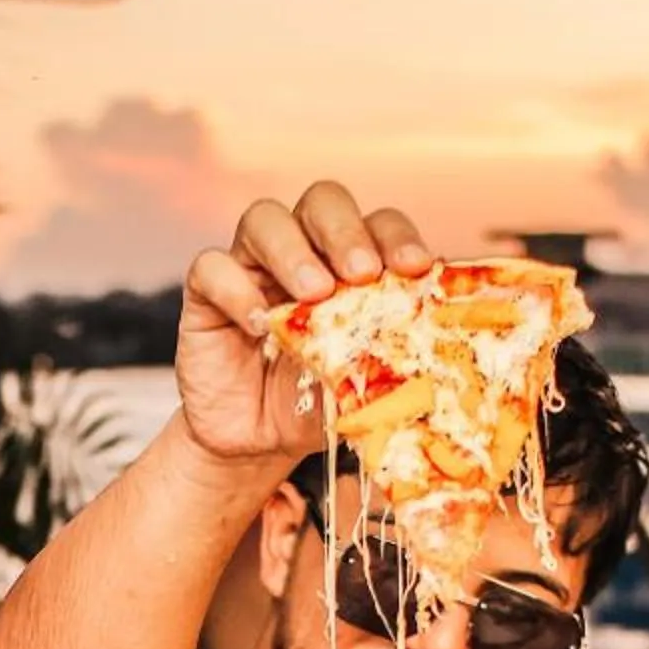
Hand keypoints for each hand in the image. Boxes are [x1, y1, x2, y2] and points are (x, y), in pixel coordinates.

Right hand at [175, 182, 433, 464]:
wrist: (259, 445)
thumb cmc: (318, 404)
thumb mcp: (366, 380)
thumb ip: (394, 348)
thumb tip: (441, 330)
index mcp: (350, 265)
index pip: (377, 225)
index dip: (397, 237)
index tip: (414, 268)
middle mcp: (303, 253)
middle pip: (322, 203)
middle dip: (345, 231)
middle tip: (362, 273)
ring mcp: (252, 268)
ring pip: (263, 219)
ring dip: (292, 251)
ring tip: (313, 295)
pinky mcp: (207, 296)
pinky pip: (211, 268)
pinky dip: (236, 289)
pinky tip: (258, 325)